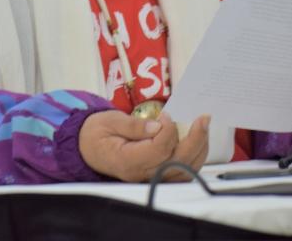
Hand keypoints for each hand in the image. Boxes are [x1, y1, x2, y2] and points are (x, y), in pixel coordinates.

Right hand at [78, 110, 209, 182]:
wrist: (88, 148)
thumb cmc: (97, 133)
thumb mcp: (109, 121)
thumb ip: (133, 125)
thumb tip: (158, 125)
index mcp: (127, 162)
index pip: (158, 151)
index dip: (168, 131)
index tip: (166, 114)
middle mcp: (142, 174)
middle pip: (177, 163)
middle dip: (195, 139)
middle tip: (203, 117)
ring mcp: (151, 178)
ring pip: (184, 170)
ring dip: (199, 147)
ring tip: (203, 125)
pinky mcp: (158, 175)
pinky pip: (183, 171)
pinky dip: (195, 155)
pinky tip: (198, 139)